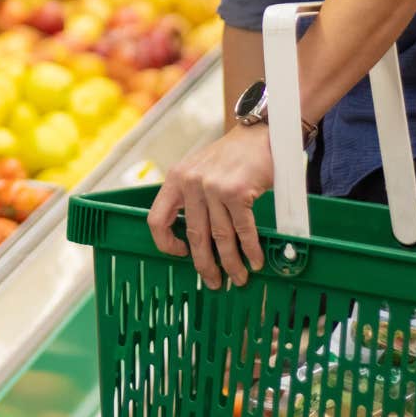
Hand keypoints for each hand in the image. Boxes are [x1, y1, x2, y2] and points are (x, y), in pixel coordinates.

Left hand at [146, 124, 273, 289]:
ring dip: (231, 263)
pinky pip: (242, 229)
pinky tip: (254, 261)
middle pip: (193, 236)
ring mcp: (213, 187)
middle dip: (204, 265)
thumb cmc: (230, 156)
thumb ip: (191, 197)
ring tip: (238, 278)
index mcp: (175, 179)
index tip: (180, 255)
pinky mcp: (237, 191)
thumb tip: (195, 240)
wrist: (258, 134)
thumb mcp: (199, 170)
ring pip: (220, 237)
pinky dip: (250, 249)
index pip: (157, 219)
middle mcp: (190, 183)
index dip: (165, 243)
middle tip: (213, 282)